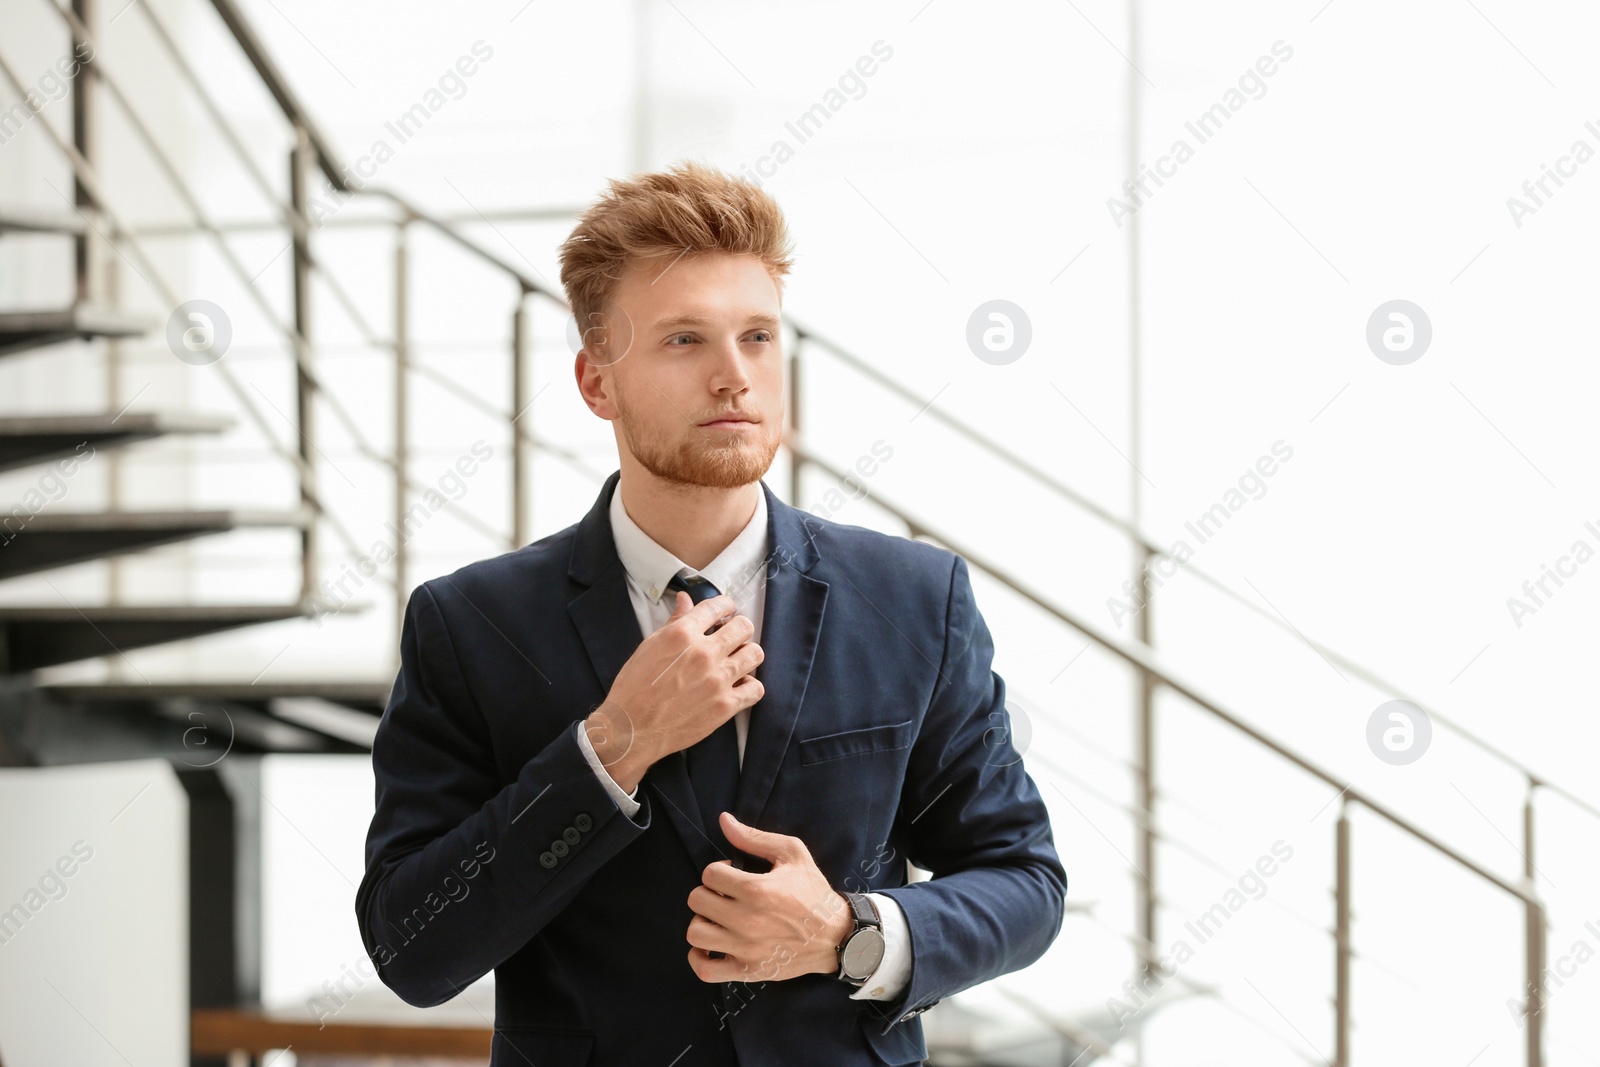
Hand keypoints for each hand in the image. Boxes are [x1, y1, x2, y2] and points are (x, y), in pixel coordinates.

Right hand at [586, 591, 763, 791]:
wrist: (631, 729)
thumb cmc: (634, 688)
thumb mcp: (650, 647)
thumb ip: (674, 621)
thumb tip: (685, 600)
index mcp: (682, 634)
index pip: (717, 606)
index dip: (725, 606)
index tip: (726, 611)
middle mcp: (704, 653)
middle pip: (743, 627)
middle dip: (738, 628)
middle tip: (732, 637)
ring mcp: (717, 680)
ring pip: (754, 654)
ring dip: (747, 654)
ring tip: (737, 660)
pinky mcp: (725, 706)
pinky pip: (755, 689)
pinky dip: (750, 686)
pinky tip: (738, 686)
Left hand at [685, 812, 853, 983]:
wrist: (836, 935)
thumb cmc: (813, 892)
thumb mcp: (792, 853)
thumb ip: (754, 837)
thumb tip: (723, 820)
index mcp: (756, 889)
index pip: (709, 874)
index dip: (719, 869)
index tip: (733, 873)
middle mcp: (747, 921)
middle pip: (697, 901)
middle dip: (709, 892)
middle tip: (726, 895)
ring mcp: (745, 949)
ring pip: (695, 933)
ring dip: (703, 921)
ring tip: (719, 918)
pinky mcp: (747, 971)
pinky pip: (705, 970)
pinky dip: (699, 958)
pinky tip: (711, 945)